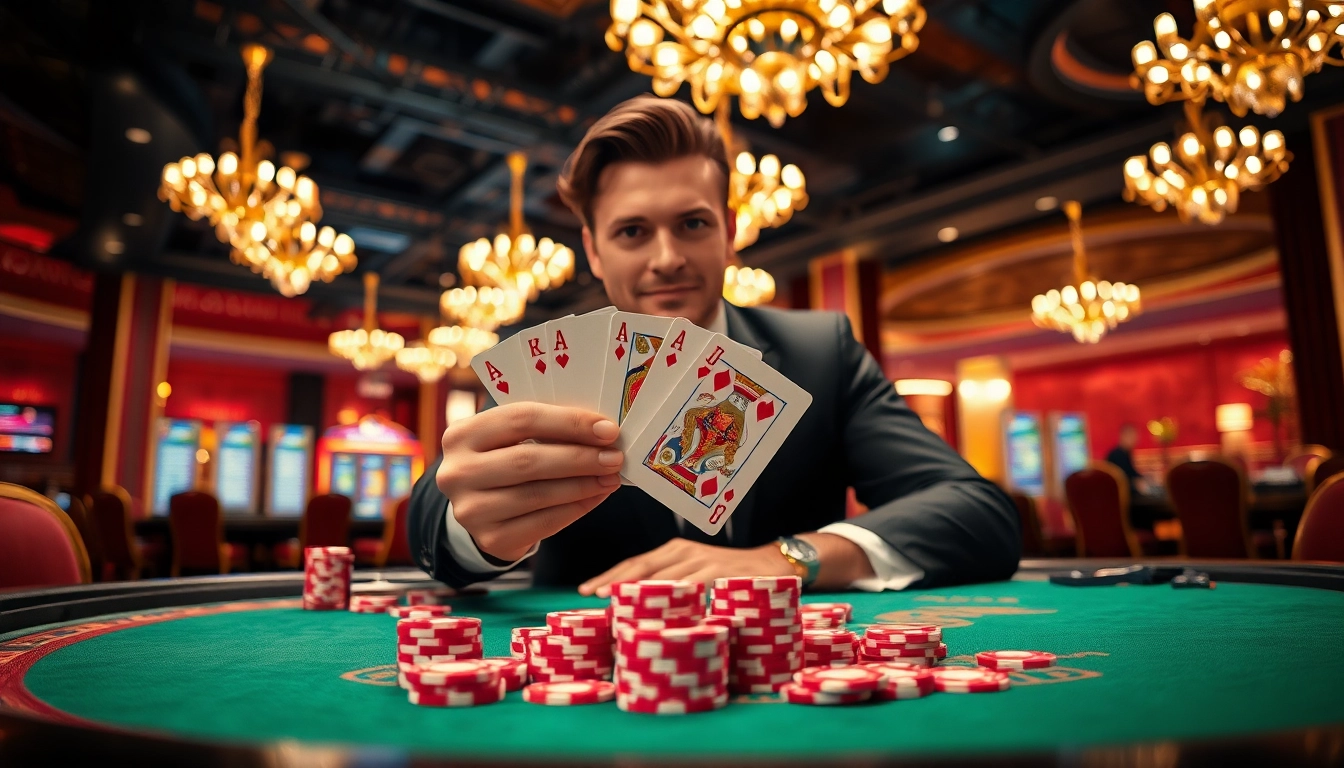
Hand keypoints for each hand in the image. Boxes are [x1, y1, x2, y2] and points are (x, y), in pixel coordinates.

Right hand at [437, 402, 623, 561]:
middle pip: (528, 460)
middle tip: (614, 456)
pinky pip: (544, 523)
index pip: (521, 419)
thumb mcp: (511, 438)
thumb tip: (601, 431)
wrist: (483, 508)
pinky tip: (596, 496)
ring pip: (538, 494)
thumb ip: (545, 428)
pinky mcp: (491, 539)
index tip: (607, 429)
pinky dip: (576, 508)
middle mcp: (457, 473)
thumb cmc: (506, 459)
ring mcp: (470, 510)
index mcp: (461, 434)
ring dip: (583, 484)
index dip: (568, 422)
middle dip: (579, 457)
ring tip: (611, 476)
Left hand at [578, 538, 793, 597]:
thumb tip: (639, 610)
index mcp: (674, 551)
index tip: (586, 589)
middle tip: (591, 594)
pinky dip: (677, 594)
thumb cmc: (729, 575)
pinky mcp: (720, 571)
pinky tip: (661, 605)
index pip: (634, 563)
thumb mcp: (696, 576)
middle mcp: (683, 551)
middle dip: (614, 580)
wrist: (774, 567)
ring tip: (615, 601)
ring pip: (663, 575)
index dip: (609, 575)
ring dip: (638, 589)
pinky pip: (693, 583)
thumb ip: (672, 587)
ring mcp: (702, 560)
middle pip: (641, 566)